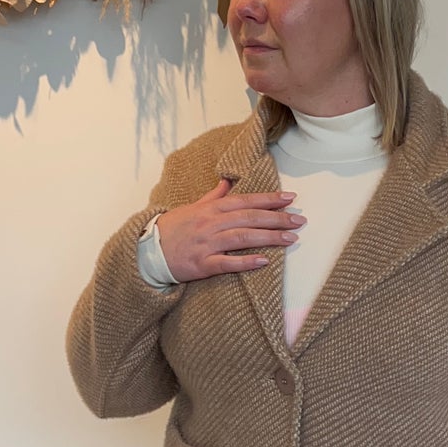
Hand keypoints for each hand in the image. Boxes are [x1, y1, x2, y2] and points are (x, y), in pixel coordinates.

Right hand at [155, 177, 305, 281]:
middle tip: (299, 220)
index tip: (290, 198)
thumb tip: (227, 182)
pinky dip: (246, 261)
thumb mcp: (193, 207)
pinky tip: (264, 261)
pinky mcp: (203, 264)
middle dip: (277, 218)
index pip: (246, 201)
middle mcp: (211, 224)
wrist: (148, 250)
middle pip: (250, 218)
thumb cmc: (173, 228)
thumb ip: (213, 196)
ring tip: (291, 238)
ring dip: (269, 237)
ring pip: (243, 238)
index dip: (269, 199)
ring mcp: (207, 244)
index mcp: (211, 209)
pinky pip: (227, 263)